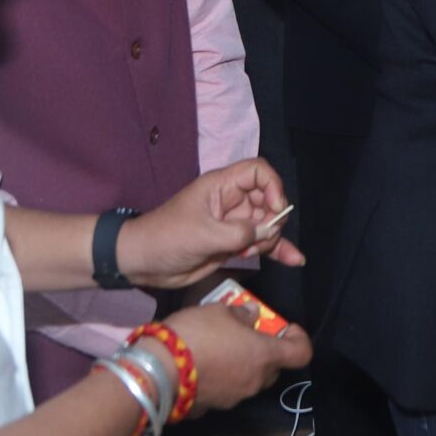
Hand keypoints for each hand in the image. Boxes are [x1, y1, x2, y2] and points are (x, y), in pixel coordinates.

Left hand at [120, 158, 305, 288]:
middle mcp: (231, 201)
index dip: (272, 187)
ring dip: (271, 240)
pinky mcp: (232, 244)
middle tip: (259, 241)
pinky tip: (295, 259)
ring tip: (251, 253)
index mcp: (221, 186)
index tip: (275, 210)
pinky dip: (277, 251)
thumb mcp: (203, 235)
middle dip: (271, 220)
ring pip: (267, 225)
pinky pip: (261, 244)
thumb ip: (240, 233)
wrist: (141, 263)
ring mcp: (233, 223)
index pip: (258, 172)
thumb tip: (271, 232)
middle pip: (268, 200)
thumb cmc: (166, 239)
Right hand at [164, 301, 309, 415]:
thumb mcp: (220, 311)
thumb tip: (252, 315)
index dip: (299, 340)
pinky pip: (222, 392)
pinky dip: (218, 381)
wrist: (157, 372)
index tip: (286, 329)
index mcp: (265, 356)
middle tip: (247, 338)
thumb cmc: (197, 334)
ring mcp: (233, 399)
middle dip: (265, 354)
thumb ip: (242, 314)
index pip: (301, 354)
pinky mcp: (210, 409)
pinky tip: (200, 370)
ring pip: (248, 382)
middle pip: (273, 370)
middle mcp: (254, 382)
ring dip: (241, 368)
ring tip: (219, 351)